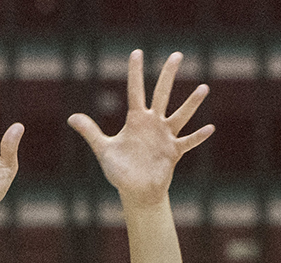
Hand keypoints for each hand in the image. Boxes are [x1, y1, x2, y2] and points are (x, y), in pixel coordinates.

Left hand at [69, 50, 212, 207]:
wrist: (136, 191)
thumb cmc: (120, 170)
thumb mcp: (104, 149)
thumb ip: (90, 132)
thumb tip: (71, 117)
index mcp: (135, 120)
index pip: (135, 90)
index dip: (135, 72)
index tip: (137, 53)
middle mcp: (153, 123)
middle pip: (161, 93)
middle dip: (168, 74)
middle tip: (177, 54)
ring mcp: (165, 136)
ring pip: (180, 115)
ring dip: (191, 103)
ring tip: (203, 88)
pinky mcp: (173, 152)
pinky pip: (187, 142)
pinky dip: (198, 137)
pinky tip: (209, 128)